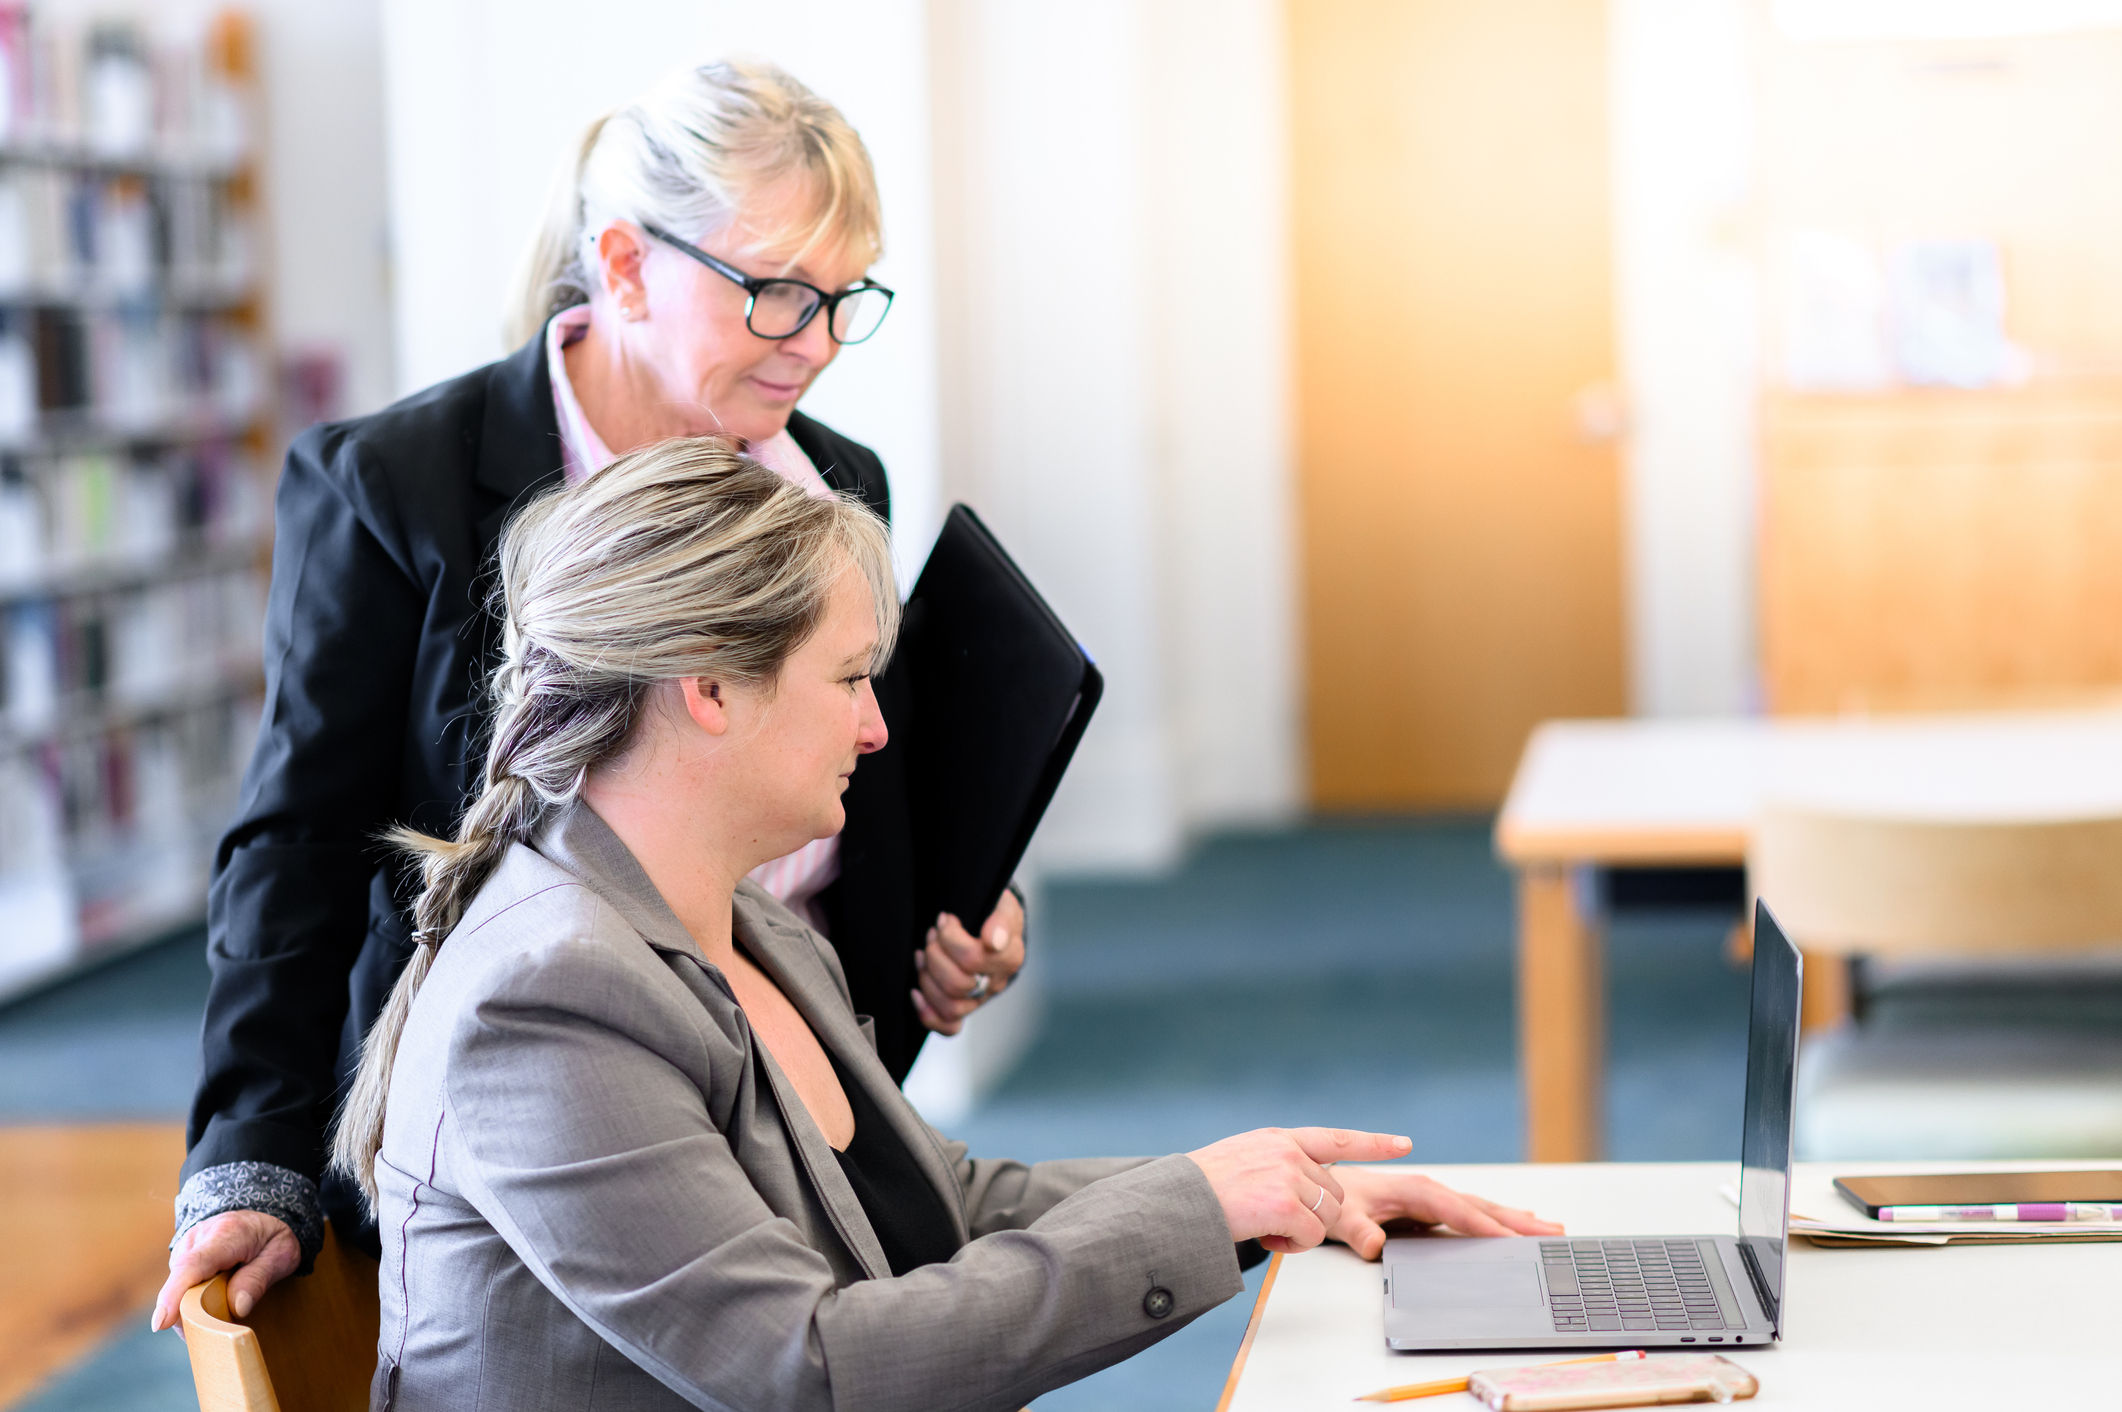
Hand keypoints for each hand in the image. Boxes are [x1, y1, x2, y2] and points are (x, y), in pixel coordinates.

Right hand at [149, 1210, 300, 1334]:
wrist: (260, 1216)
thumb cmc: (272, 1238)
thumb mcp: (281, 1254)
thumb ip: (259, 1279)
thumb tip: (238, 1308)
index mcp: (226, 1234)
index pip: (192, 1265)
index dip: (174, 1295)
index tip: (161, 1322)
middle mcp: (197, 1238)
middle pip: (180, 1283)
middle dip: (189, 1314)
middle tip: (213, 1334)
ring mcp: (185, 1248)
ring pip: (177, 1289)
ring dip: (193, 1309)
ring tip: (221, 1315)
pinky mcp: (180, 1259)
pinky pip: (179, 1288)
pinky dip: (192, 1303)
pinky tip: (212, 1307)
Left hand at [911, 889, 1025, 1035]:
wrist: (993, 923)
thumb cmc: (994, 912)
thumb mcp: (1003, 904)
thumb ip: (1001, 920)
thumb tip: (992, 940)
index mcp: (1010, 958)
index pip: (972, 958)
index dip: (950, 938)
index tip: (945, 919)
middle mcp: (996, 982)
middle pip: (957, 984)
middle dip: (935, 955)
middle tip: (932, 934)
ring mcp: (980, 998)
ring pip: (950, 1006)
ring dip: (928, 978)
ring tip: (923, 954)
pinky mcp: (965, 1008)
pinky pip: (949, 1026)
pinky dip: (928, 1014)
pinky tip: (916, 994)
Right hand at [1186, 1127, 1413, 1253]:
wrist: (1177, 1200)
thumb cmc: (1203, 1188)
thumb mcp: (1244, 1159)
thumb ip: (1278, 1164)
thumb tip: (1306, 1189)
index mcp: (1280, 1139)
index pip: (1336, 1138)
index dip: (1373, 1143)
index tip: (1403, 1144)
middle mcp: (1288, 1152)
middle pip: (1334, 1194)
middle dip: (1313, 1215)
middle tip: (1276, 1223)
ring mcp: (1288, 1175)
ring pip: (1326, 1217)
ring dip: (1302, 1232)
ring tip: (1267, 1228)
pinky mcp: (1285, 1204)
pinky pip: (1312, 1236)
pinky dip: (1292, 1245)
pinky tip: (1265, 1237)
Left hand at [1325, 1166, 1563, 1258]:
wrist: (1325, 1185)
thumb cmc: (1337, 1198)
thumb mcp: (1342, 1217)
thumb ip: (1358, 1230)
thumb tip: (1375, 1247)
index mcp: (1414, 1190)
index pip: (1456, 1210)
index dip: (1483, 1225)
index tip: (1512, 1240)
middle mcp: (1430, 1191)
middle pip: (1480, 1207)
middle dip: (1516, 1219)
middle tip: (1553, 1232)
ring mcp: (1433, 1200)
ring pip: (1481, 1209)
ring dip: (1515, 1219)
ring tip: (1551, 1229)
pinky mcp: (1433, 1209)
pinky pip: (1472, 1215)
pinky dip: (1499, 1220)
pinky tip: (1519, 1224)